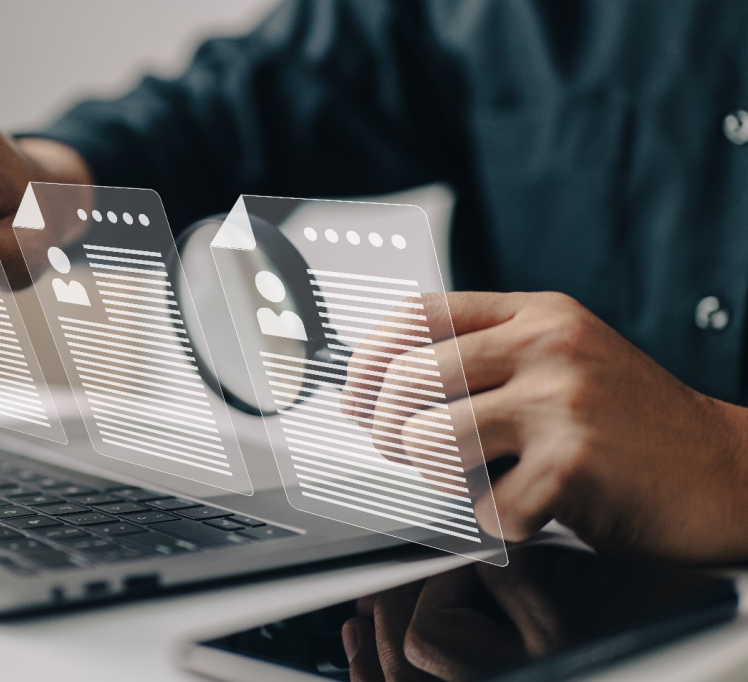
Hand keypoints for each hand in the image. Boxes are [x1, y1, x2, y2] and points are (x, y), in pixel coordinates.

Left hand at [341, 291, 747, 561]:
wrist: (728, 470)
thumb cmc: (630, 422)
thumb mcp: (561, 359)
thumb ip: (479, 360)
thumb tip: (374, 393)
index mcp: (537, 315)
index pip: (416, 314)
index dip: (368, 358)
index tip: (356, 395)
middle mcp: (548, 347)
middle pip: (408, 378)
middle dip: (385, 428)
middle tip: (401, 449)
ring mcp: (562, 404)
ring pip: (429, 440)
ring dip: (434, 474)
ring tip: (471, 477)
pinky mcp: (575, 467)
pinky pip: (485, 506)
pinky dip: (495, 519)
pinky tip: (527, 507)